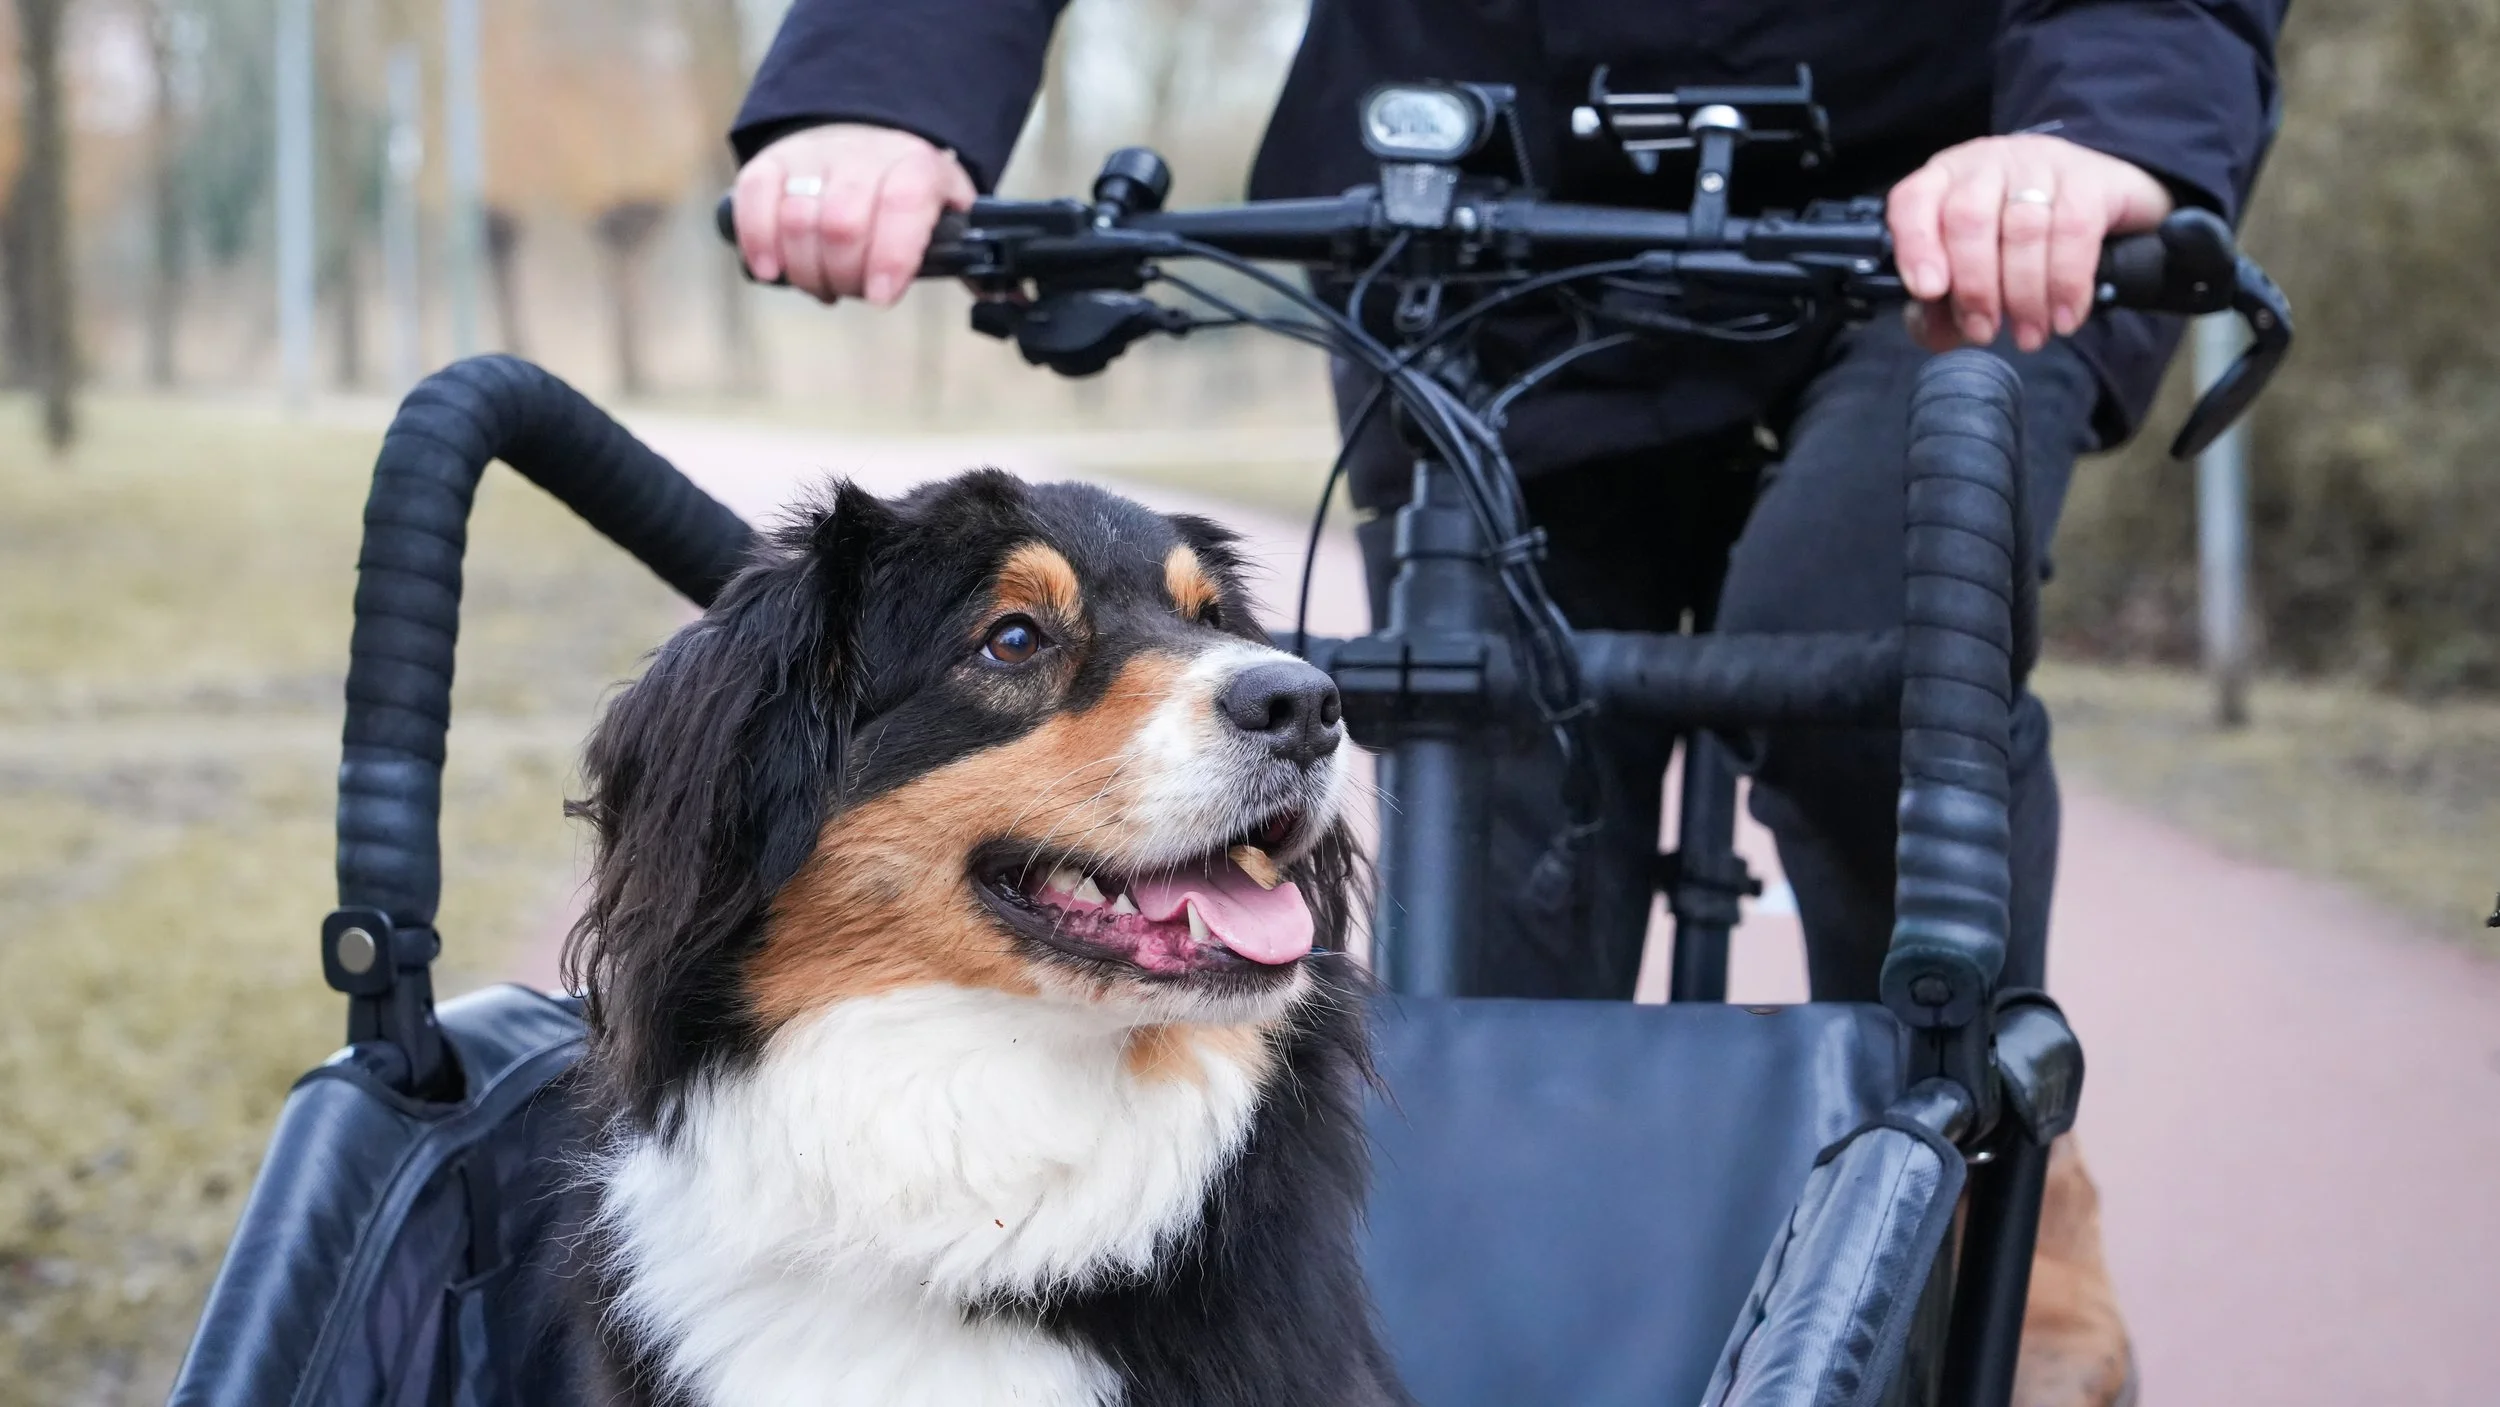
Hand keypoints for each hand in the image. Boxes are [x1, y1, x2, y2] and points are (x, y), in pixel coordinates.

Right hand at [732, 124, 976, 304]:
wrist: (866, 128)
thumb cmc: (909, 188)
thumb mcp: (947, 208)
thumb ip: (969, 254)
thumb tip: (1010, 298)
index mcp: (916, 168)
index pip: (902, 205)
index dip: (890, 255)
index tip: (881, 294)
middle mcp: (864, 156)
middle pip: (843, 223)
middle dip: (844, 274)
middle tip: (851, 290)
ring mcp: (814, 157)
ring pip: (798, 219)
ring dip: (806, 270)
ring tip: (821, 284)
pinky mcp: (772, 163)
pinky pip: (755, 200)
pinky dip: (760, 241)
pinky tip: (773, 271)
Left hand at [1886, 134, 2173, 353]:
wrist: (2102, 200)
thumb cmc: (2017, 242)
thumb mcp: (1971, 271)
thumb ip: (1939, 307)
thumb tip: (1929, 328)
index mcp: (1944, 181)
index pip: (1913, 201)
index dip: (1916, 246)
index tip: (1929, 291)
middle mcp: (1987, 163)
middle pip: (1968, 219)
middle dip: (1975, 287)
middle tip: (1985, 331)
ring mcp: (2040, 164)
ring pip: (2023, 228)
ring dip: (2024, 296)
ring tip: (2029, 335)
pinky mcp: (2090, 178)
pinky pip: (2074, 231)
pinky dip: (2067, 283)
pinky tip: (2065, 316)